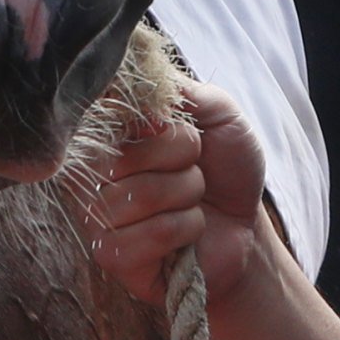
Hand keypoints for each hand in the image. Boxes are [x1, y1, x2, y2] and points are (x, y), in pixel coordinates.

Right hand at [85, 84, 272, 311]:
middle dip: (181, 160)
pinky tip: (186, 234)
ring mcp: (98, 216)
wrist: (245, 223)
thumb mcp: (218, 113)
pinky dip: (184, 229)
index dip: (153, 122)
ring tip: (192, 200)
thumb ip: (181, 90)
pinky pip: (149, 236)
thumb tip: (139, 82)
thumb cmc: (224, 166)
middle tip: (194, 168)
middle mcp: (94, 172)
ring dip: (186, 196)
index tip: (174, 126)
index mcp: (112, 132)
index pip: (105, 113)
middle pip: (123, 157)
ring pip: (140, 196)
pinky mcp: (112, 256)